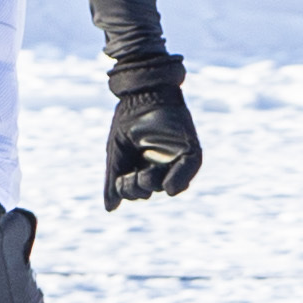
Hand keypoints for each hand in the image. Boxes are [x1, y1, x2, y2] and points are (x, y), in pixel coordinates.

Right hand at [101, 64, 200, 207]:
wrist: (141, 93)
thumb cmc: (127, 121)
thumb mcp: (116, 153)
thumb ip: (113, 181)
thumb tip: (111, 209)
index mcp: (141, 164)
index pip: (136, 188)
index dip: (128, 189)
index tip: (121, 180)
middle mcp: (160, 163)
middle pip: (153, 188)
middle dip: (139, 187)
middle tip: (134, 176)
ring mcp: (177, 157)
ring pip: (171, 183)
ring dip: (155, 183)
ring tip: (146, 173)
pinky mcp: (191, 149)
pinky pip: (190, 168)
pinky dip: (180, 179)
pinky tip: (169, 187)